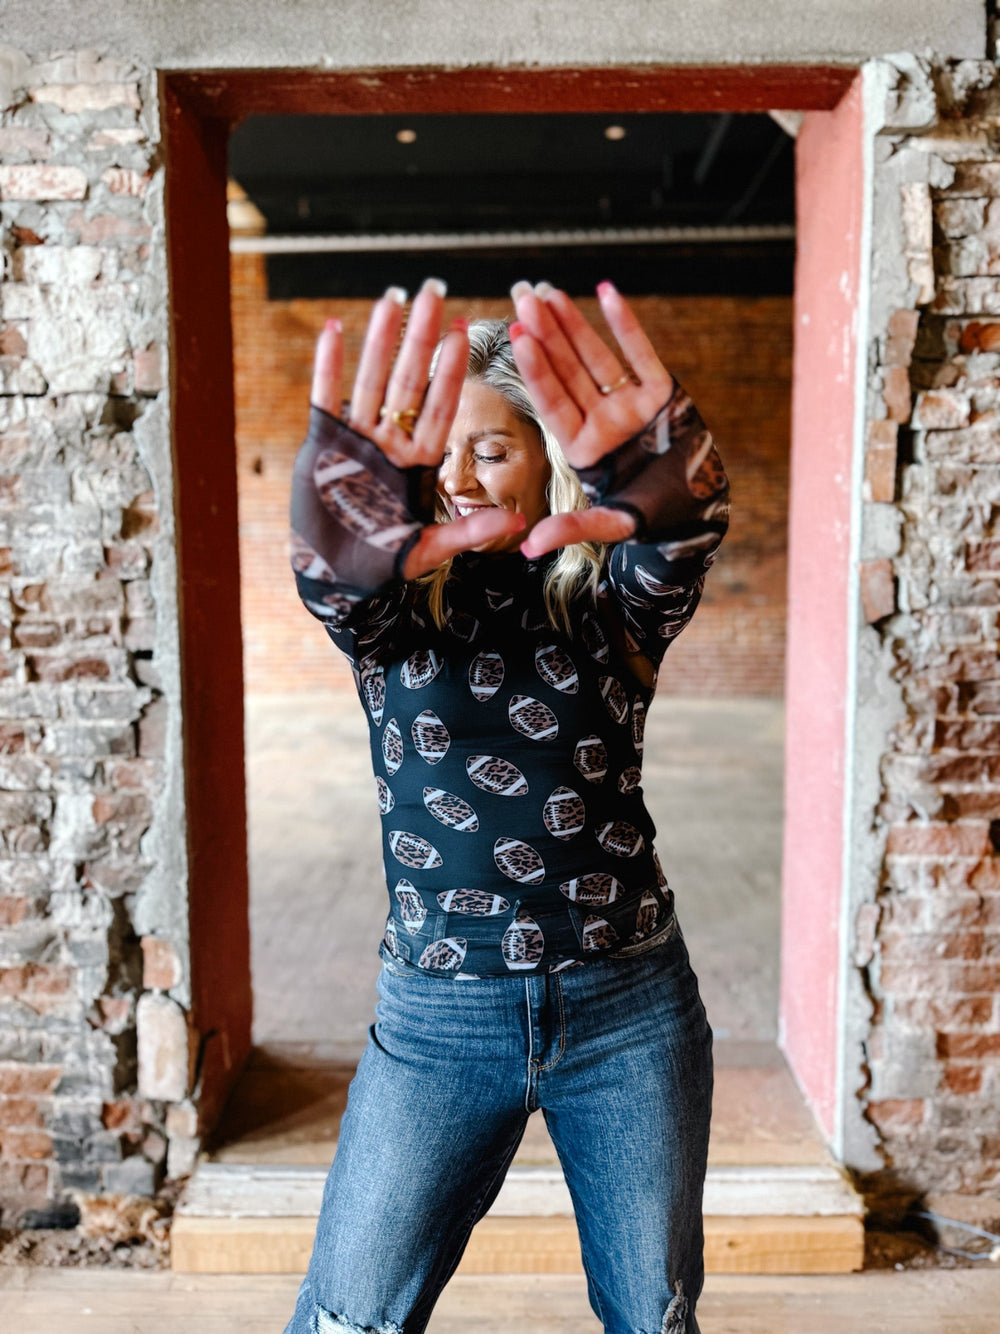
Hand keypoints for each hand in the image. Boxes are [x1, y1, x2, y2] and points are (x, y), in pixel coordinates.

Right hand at [309, 279, 525, 577]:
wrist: (335, 578)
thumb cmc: (381, 566)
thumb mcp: (430, 548)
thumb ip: (468, 530)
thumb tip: (517, 525)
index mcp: (418, 462)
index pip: (439, 407)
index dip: (450, 370)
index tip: (463, 331)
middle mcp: (389, 443)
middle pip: (408, 381)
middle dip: (419, 337)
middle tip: (433, 290)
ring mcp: (356, 440)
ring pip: (370, 380)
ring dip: (379, 339)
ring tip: (391, 298)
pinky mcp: (322, 443)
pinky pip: (325, 397)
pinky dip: (328, 365)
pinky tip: (333, 328)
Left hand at [508, 281, 674, 556]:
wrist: (698, 510)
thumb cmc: (653, 518)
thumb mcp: (611, 525)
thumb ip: (571, 528)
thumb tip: (527, 548)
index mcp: (583, 448)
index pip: (554, 403)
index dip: (538, 371)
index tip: (519, 338)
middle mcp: (600, 421)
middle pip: (567, 372)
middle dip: (546, 336)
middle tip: (522, 297)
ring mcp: (628, 404)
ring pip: (595, 357)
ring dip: (573, 324)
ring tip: (547, 291)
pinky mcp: (659, 392)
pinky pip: (640, 353)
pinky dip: (625, 324)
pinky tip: (606, 292)